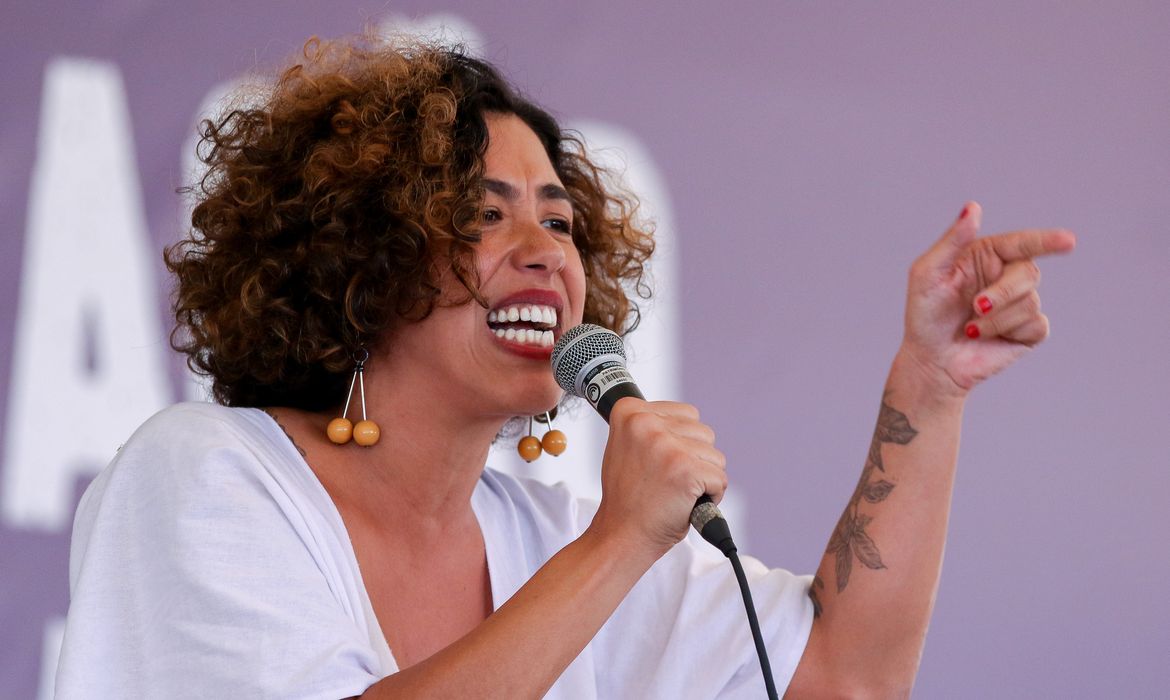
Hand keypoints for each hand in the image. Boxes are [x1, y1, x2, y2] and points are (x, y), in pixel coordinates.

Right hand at [588, 398, 726, 559]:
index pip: (686, 414)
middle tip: (667, 481)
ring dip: (703, 477)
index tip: (659, 463)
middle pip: (703, 433)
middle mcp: (647, 424)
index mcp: (630, 412)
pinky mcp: (687, 470)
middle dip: (695, 460)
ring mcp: (668, 447)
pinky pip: (720, 479)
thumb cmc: (627, 498)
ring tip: (676, 493)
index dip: (681, 443)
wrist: (622, 535)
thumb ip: (651, 428)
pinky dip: (711, 496)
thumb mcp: (625, 447)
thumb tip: (684, 422)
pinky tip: (687, 504)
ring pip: (715, 456)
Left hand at [900, 202, 1076, 394]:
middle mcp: (1007, 276)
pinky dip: (1007, 330)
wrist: (930, 359)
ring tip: (969, 328)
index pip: (1022, 243)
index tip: (1068, 241)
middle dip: (1003, 292)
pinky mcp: (1028, 331)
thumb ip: (952, 241)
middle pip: (1029, 272)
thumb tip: (973, 207)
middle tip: (976, 306)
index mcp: (987, 256)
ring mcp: (1020, 304)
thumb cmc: (924, 314)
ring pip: (1030, 301)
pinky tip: (984, 336)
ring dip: (995, 318)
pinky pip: (1035, 324)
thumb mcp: (928, 273)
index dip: (1046, 240)